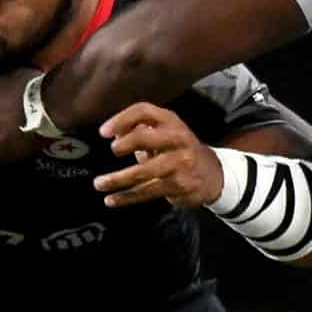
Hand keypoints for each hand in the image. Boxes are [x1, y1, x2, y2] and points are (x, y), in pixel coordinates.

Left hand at [95, 103, 225, 208]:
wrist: (212, 174)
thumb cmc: (179, 151)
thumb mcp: (165, 134)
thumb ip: (140, 132)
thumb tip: (114, 132)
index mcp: (171, 122)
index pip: (144, 111)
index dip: (122, 119)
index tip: (103, 132)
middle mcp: (177, 139)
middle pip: (146, 138)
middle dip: (125, 144)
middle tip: (112, 151)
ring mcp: (179, 163)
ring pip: (143, 171)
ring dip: (117, 179)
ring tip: (99, 184)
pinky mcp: (178, 185)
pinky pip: (147, 191)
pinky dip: (126, 197)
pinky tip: (112, 200)